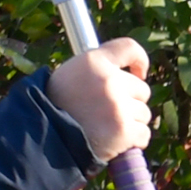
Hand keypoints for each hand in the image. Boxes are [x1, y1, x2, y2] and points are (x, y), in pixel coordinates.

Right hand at [49, 39, 152, 169]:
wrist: (46, 138)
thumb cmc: (58, 107)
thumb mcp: (71, 74)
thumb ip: (98, 69)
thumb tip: (128, 73)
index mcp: (94, 61)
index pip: (129, 48)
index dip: (139, 60)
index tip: (139, 73)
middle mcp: (108, 80)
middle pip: (142, 89)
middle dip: (131, 102)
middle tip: (109, 112)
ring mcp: (117, 105)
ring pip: (144, 113)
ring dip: (132, 122)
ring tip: (107, 127)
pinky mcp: (124, 130)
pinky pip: (144, 134)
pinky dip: (134, 140)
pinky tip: (116, 141)